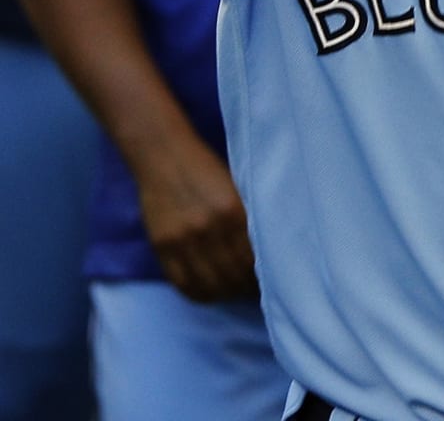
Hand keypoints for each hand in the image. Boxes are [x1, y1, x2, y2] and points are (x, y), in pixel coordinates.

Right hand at [138, 133, 257, 301]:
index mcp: (234, 211)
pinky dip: (201, 294)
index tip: (273, 277)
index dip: (264, 275)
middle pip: (233, 275)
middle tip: (256, 288)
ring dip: (227, 293)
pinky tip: (212, 291)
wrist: (166, 156)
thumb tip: (266, 251)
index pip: (254, 259)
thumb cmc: (208, 169)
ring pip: (210, 285)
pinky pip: (183, 285)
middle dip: (247, 286)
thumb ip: (248, 218)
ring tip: (236, 290)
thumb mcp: (236, 188)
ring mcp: (183, 241)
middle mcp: (208, 229)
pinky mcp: (162, 248)